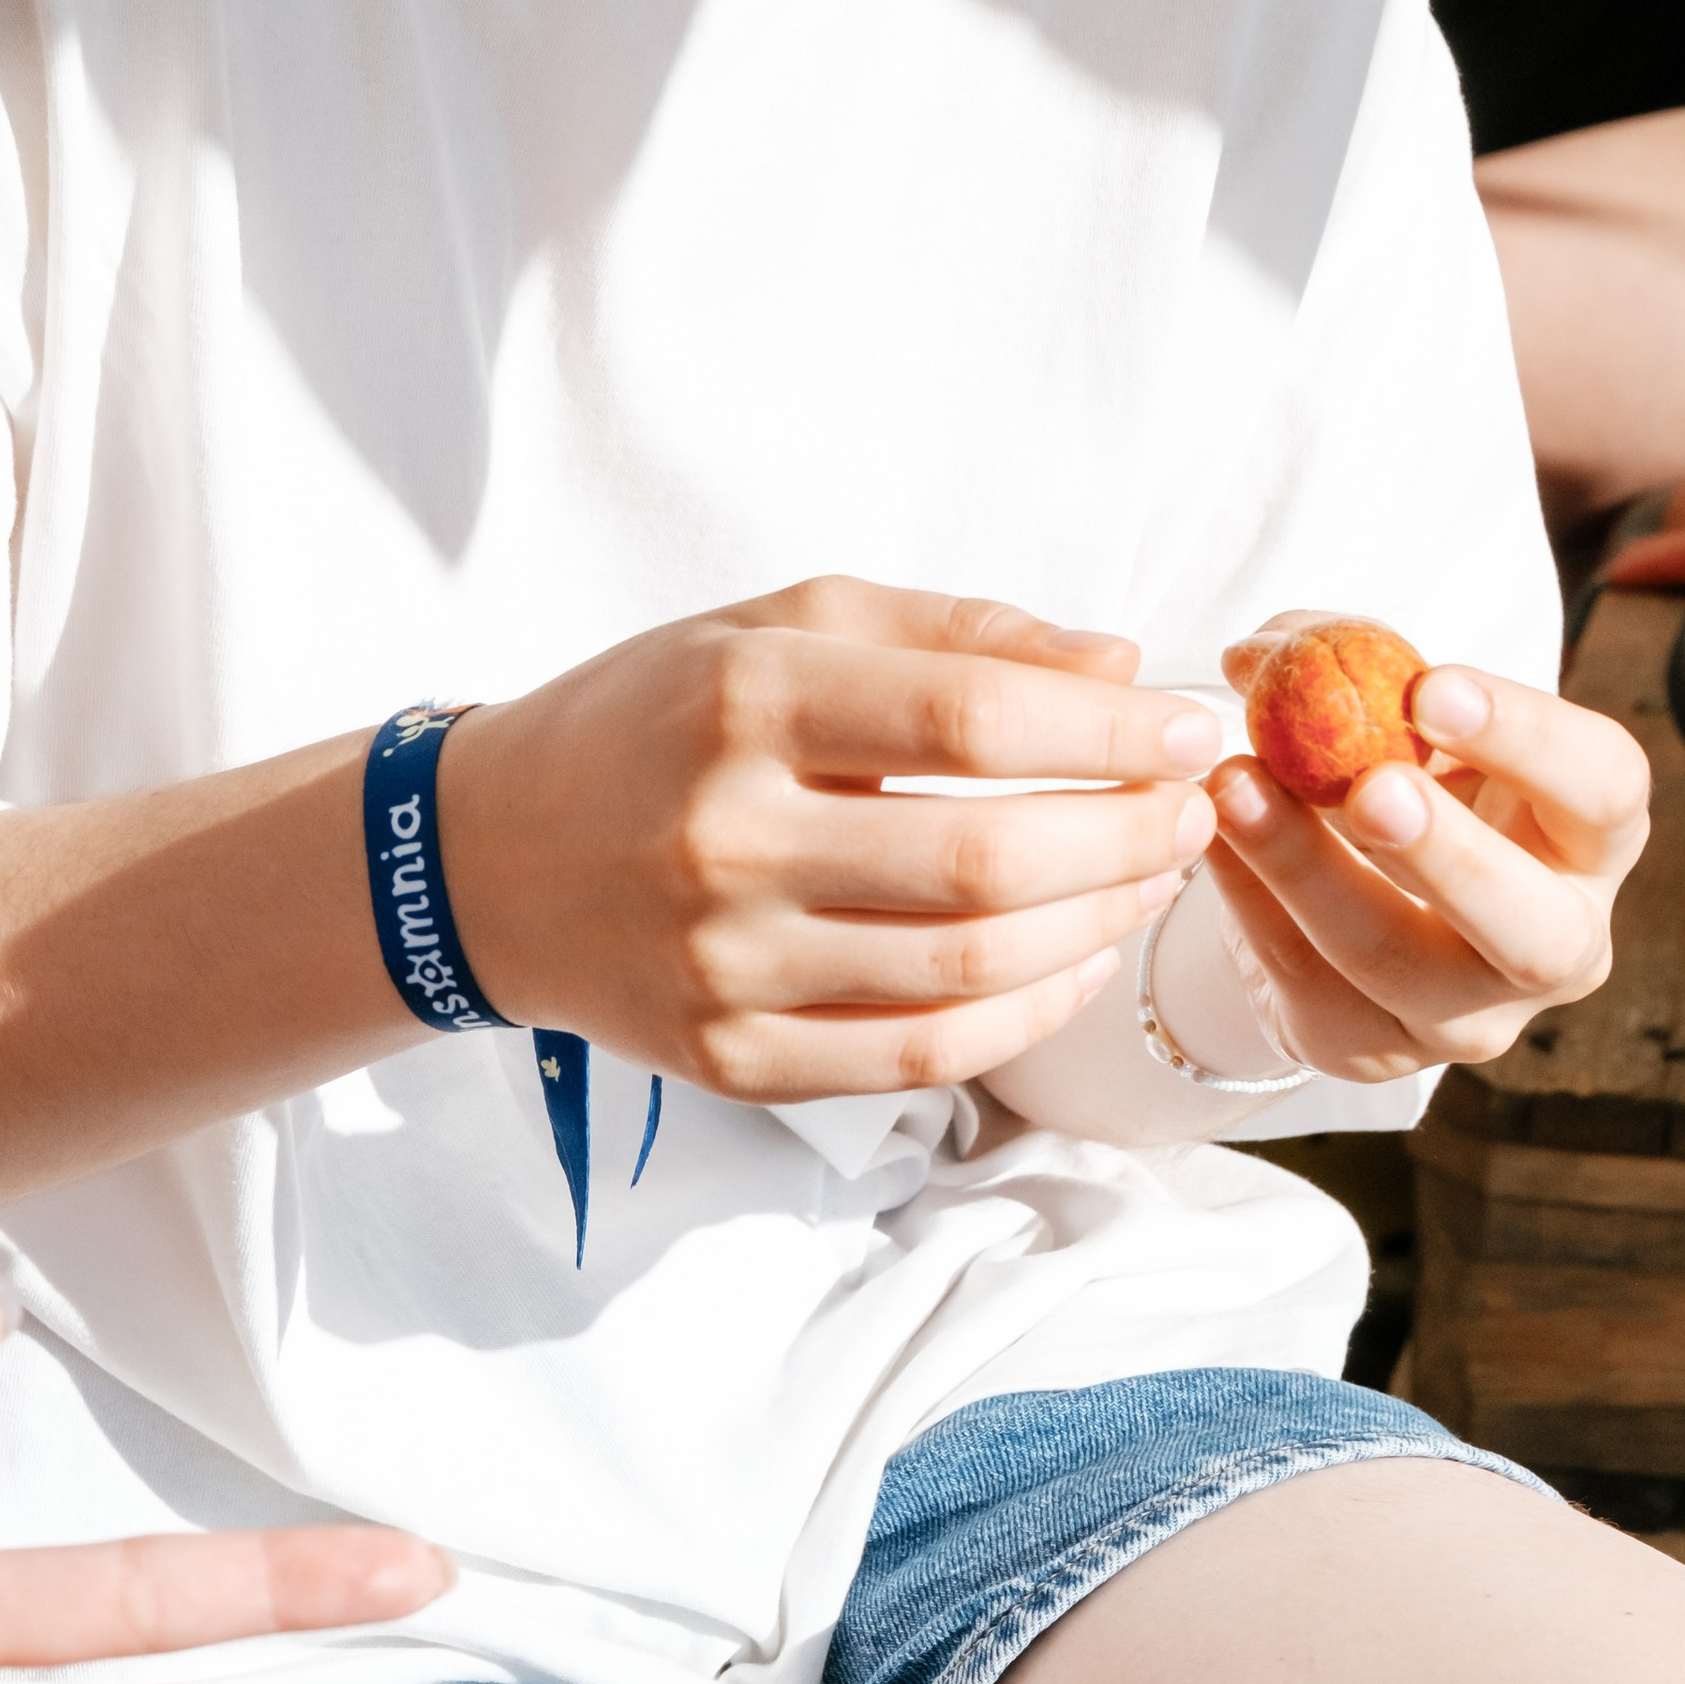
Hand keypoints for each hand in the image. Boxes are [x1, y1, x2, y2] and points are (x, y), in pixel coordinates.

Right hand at [442, 578, 1219, 1099]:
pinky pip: (920, 1057)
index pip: (968, 720)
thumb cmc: (657, 717)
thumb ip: (952, 632)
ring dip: (1097, 924)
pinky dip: (1026, 1011)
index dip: (1107, 731)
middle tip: (1194, 809)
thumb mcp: (779, 625)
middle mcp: (725, 837)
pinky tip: (1077, 960)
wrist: (491, 856)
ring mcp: (725, 965)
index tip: (1190, 728)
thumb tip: (1120, 662)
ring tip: (1151, 876)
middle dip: (1125, 835)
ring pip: (967, 966)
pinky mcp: (731, 1058)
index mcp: (739, 700)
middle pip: (984, 858)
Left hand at [1204, 613, 1648, 1079]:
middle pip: (1533, 928)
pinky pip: (1307, 983)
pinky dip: (1249, 903)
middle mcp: (1557, 941)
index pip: (1602, 788)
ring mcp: (1470, 1015)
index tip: (1431, 685)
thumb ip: (1336, 662)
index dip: (1528, 739)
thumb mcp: (1390, 711)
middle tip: (1371, 788)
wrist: (1341, 893)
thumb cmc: (1394, 774)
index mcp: (1586, 837)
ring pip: (1396, 966)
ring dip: (1307, 872)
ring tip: (1234, 788)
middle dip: (1450, 858)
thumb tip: (1257, 658)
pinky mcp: (1373, 1046)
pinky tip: (1209, 840)